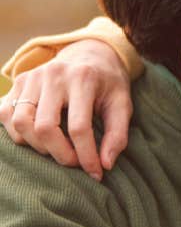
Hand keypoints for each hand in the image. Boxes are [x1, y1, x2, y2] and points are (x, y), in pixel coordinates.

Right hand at [0, 39, 131, 179]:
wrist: (91, 54)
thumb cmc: (108, 84)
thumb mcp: (123, 104)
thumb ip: (118, 134)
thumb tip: (105, 165)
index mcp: (83, 78)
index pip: (79, 127)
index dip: (86, 155)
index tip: (95, 172)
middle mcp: (54, 74)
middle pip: (45, 127)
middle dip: (60, 154)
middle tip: (74, 163)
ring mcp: (31, 76)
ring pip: (21, 123)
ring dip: (37, 146)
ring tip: (57, 150)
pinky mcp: (17, 82)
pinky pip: (6, 115)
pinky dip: (19, 134)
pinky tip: (38, 139)